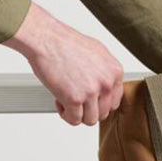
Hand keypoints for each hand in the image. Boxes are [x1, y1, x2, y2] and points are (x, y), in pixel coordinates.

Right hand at [3, 3, 123, 125]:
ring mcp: (92, 91)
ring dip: (77, 114)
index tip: (89, 100)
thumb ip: (105, 72)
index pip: (114, 101)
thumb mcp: (97, 53)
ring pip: (90, 120)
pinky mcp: (75, 98)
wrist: (47, 40)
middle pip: (103, 113)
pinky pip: (74, 120)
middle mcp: (106, 82)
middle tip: (75, 99)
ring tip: (67, 100)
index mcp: (114, 71)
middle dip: (88, 109)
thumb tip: (105, 85)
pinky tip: (60, 101)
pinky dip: (65, 115)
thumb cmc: (66, 43)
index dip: (99, 103)